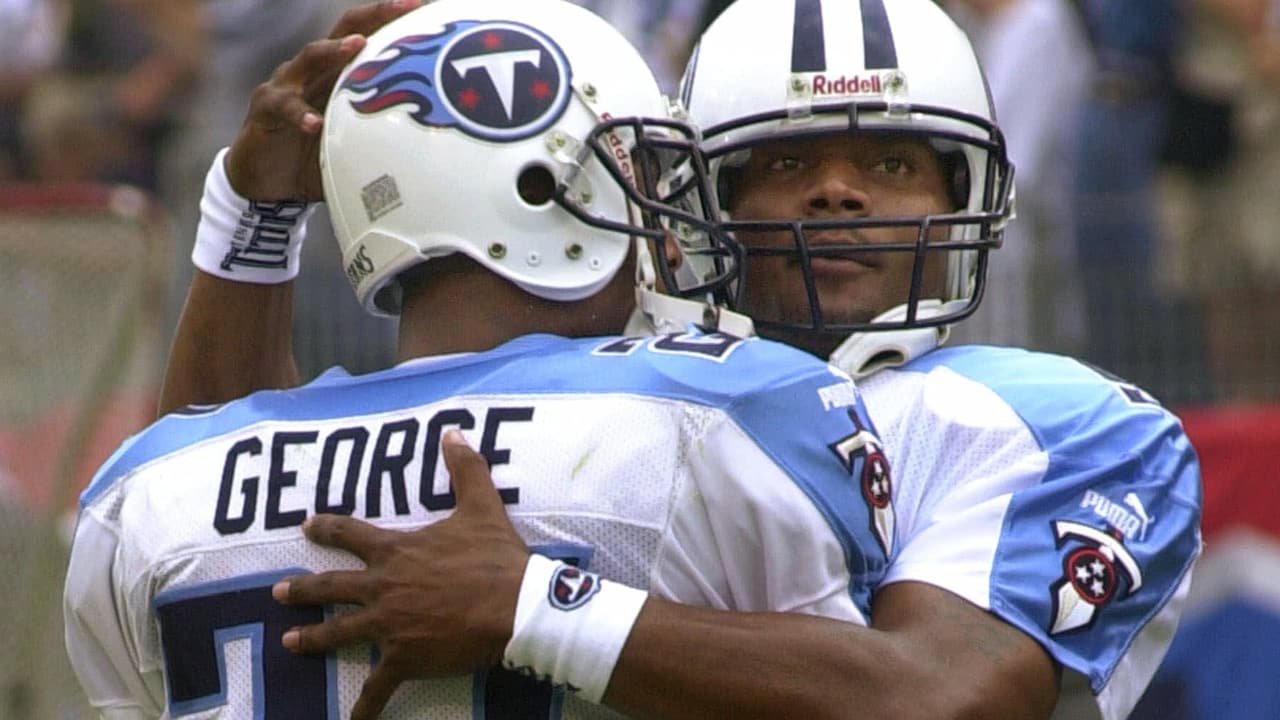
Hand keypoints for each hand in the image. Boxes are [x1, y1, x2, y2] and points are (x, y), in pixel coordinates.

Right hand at [224, 0, 422, 200]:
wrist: (268, 184)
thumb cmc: (316, 158)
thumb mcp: (356, 145)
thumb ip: (385, 137)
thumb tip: (433, 150)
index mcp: (338, 74)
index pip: (369, 37)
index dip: (394, 21)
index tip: (426, 8)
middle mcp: (313, 71)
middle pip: (344, 32)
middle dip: (373, 16)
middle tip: (403, 6)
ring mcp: (287, 85)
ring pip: (310, 57)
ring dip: (333, 50)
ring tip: (356, 46)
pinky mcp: (266, 108)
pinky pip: (284, 106)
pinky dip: (300, 114)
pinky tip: (315, 124)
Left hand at [273, 430, 529, 719]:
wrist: (515, 607)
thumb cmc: (496, 558)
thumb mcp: (481, 506)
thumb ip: (464, 469)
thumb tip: (453, 432)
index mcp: (397, 552)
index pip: (351, 535)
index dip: (327, 529)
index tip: (307, 526)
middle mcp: (383, 587)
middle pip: (331, 587)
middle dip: (302, 590)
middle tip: (278, 592)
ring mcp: (389, 625)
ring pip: (339, 633)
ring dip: (312, 638)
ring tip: (289, 642)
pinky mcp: (404, 658)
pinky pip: (378, 687)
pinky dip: (364, 708)